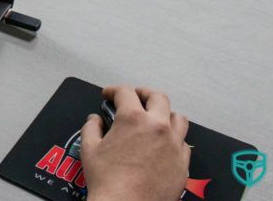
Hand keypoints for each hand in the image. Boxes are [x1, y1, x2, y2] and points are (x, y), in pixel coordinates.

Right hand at [81, 85, 190, 200]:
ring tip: (154, 119)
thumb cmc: (108, 182)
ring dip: (165, 114)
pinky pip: (183, 143)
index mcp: (133, 119)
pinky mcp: (183, 163)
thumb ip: (91, 127)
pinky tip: (162, 145)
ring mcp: (174, 145)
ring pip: (178, 118)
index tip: (109, 95)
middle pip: (158, 97)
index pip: (125, 92)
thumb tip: (95, 120)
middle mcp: (158, 127)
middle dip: (144, 93)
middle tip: (134, 98)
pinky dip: (173, 139)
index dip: (114, 90)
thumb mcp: (89, 149)